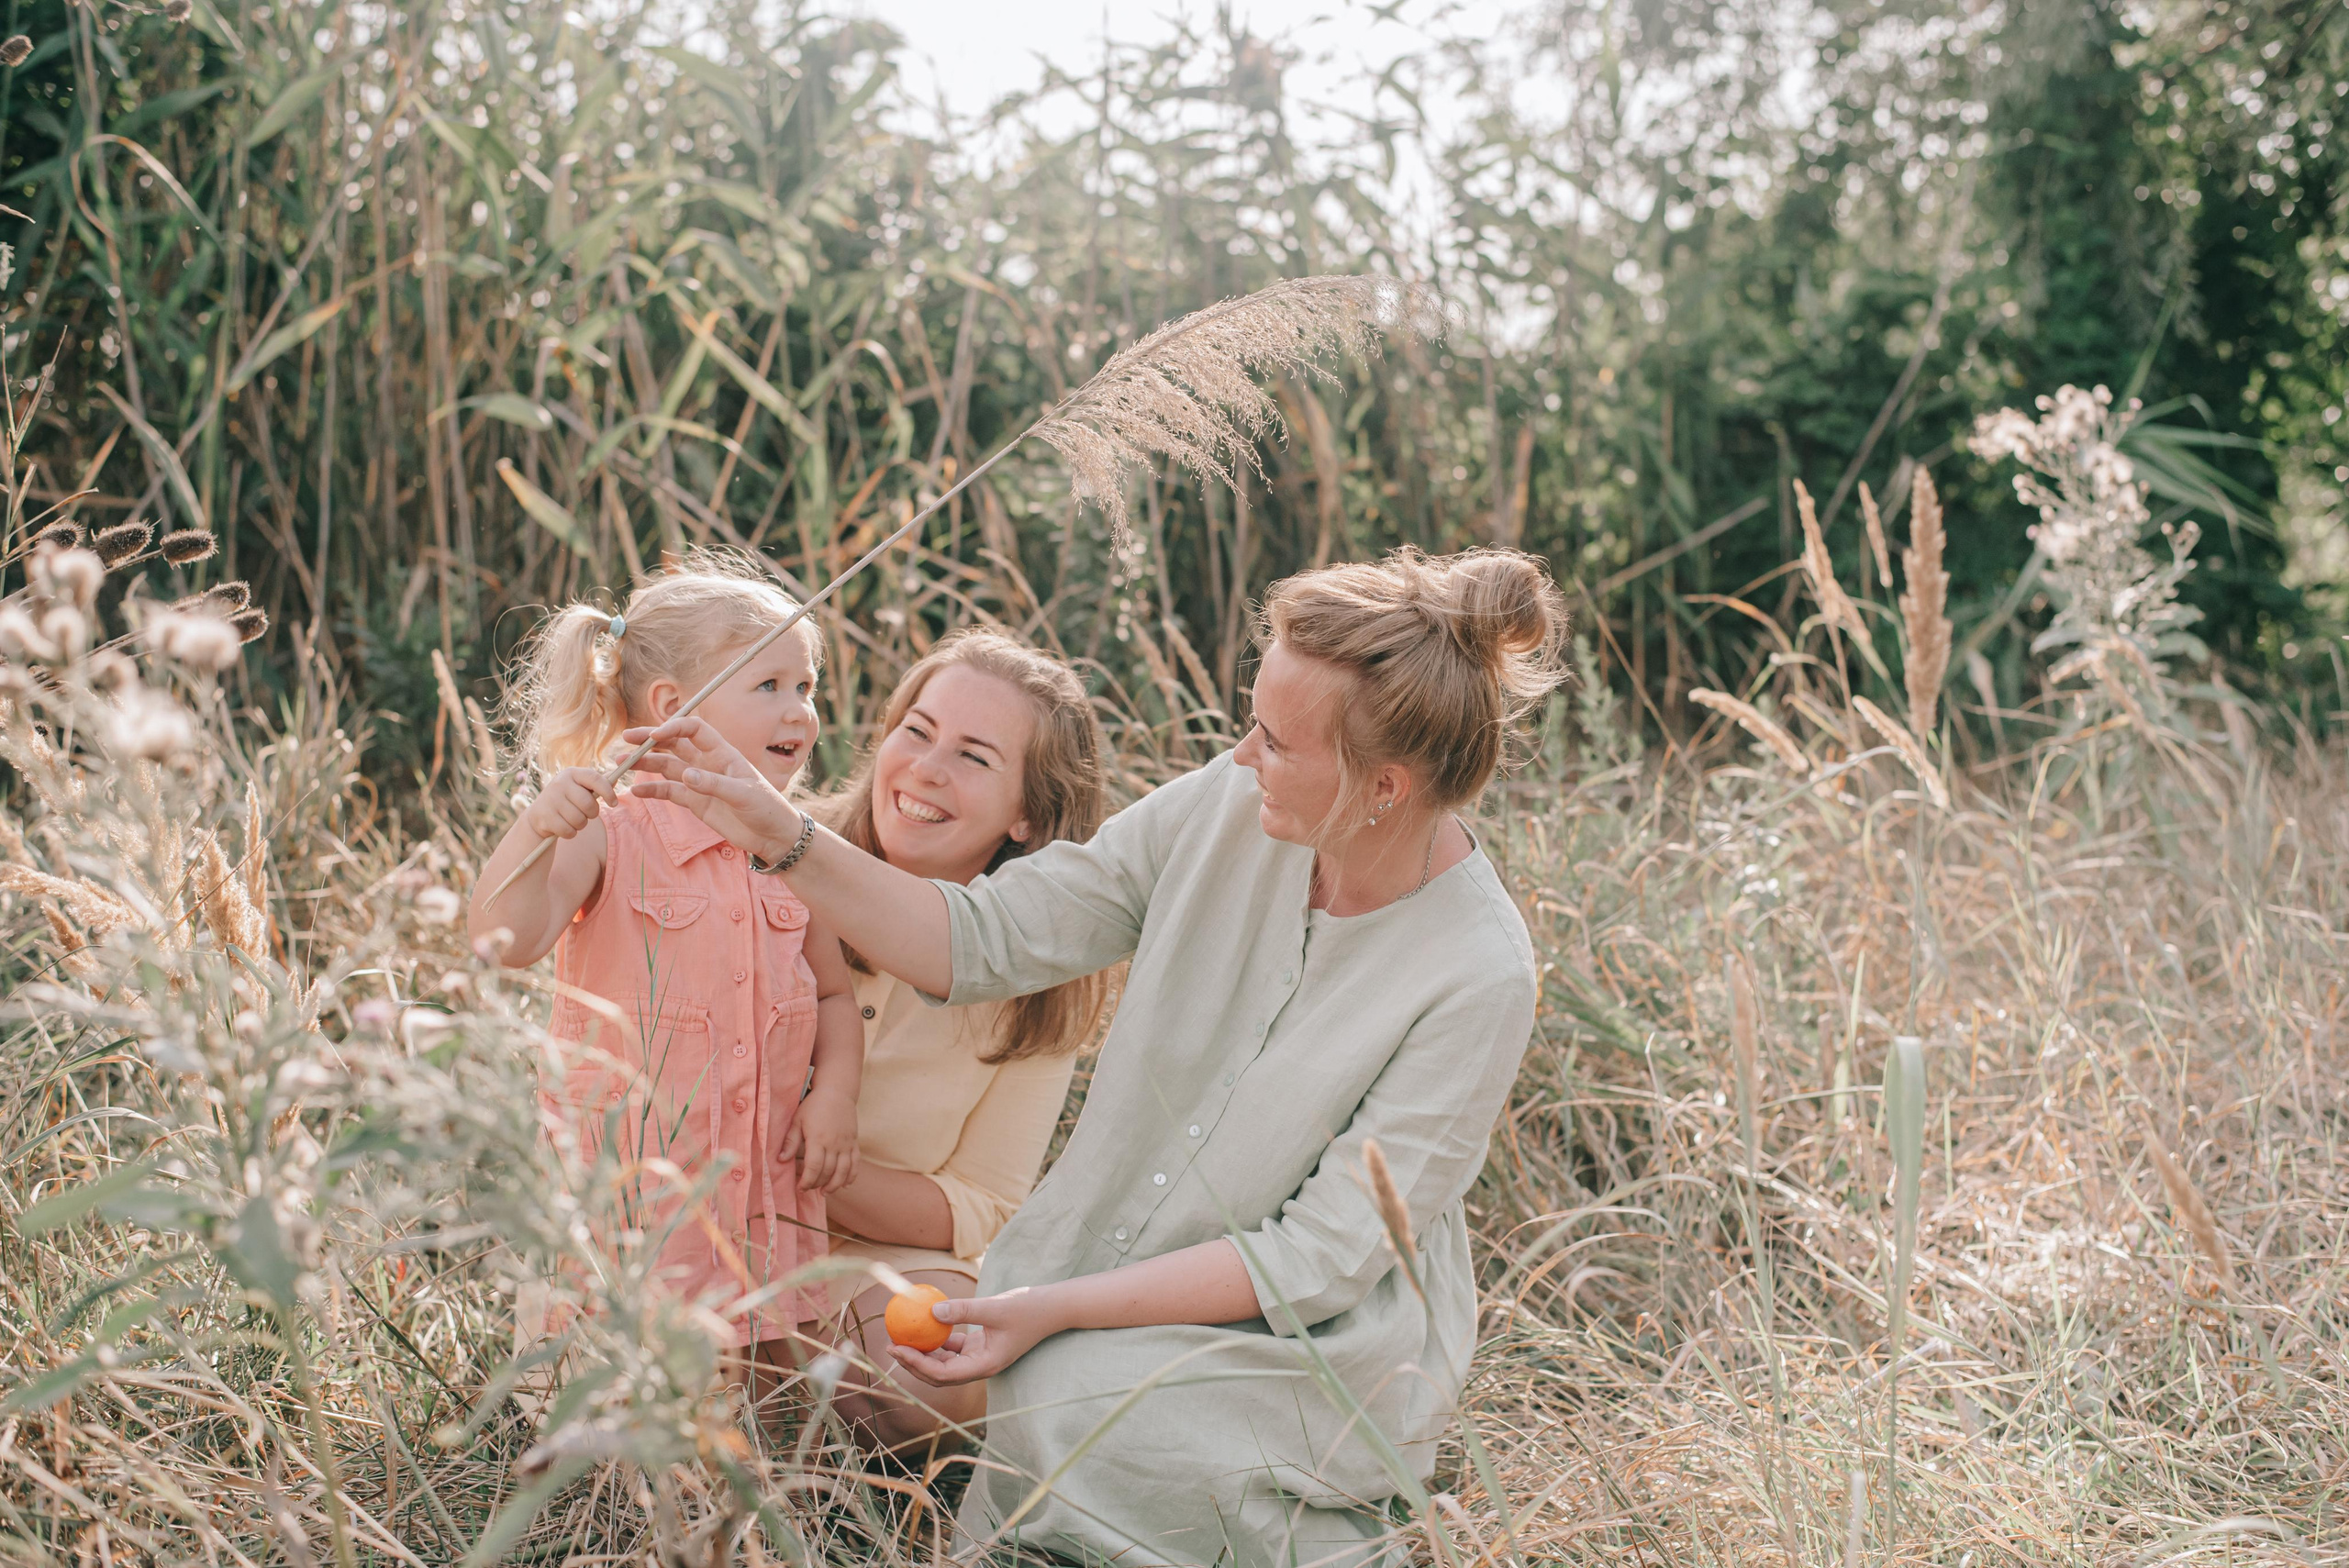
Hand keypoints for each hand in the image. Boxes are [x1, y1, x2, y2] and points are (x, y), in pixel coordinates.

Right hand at [521, 766, 615, 841]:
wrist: (539, 815)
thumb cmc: (567, 800)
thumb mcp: (581, 788)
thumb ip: (598, 783)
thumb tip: (616, 777)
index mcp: (572, 773)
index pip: (595, 778)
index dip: (608, 792)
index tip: (614, 803)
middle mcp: (559, 783)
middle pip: (588, 804)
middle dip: (592, 813)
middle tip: (586, 813)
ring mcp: (550, 799)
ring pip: (579, 820)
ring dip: (580, 824)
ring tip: (573, 819)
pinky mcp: (544, 817)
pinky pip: (568, 831)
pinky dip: (570, 832)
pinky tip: (563, 826)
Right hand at [621, 717, 802, 861]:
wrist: (773, 836)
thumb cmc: (767, 809)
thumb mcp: (744, 795)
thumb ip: (715, 785)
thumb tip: (686, 775)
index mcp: (723, 753)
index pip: (694, 730)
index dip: (674, 727)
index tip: (655, 735)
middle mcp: (708, 763)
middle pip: (674, 744)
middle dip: (650, 740)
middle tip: (626, 739)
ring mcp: (699, 782)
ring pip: (666, 767)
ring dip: (644, 764)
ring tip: (620, 764)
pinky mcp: (695, 802)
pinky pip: (669, 792)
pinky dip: (652, 790)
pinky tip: (635, 791)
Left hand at [782, 1084, 858, 1193]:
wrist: (837, 1091)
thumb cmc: (814, 1105)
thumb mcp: (798, 1120)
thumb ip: (790, 1141)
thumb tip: (781, 1160)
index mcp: (818, 1138)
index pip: (814, 1167)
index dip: (807, 1181)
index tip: (800, 1188)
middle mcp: (834, 1144)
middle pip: (828, 1172)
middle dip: (817, 1184)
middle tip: (808, 1189)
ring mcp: (846, 1144)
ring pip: (844, 1171)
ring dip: (834, 1185)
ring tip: (825, 1192)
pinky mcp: (854, 1142)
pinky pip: (856, 1163)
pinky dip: (851, 1176)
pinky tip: (845, 1185)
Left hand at [887, 1286, 1064, 1385]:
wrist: (1053, 1307)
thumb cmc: (1029, 1308)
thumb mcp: (995, 1307)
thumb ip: (964, 1310)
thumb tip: (932, 1311)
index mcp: (985, 1365)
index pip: (943, 1374)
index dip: (917, 1365)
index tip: (897, 1348)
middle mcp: (980, 1366)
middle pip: (939, 1373)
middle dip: (914, 1363)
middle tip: (891, 1344)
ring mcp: (980, 1356)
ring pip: (944, 1361)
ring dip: (923, 1352)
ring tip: (902, 1336)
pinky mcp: (981, 1344)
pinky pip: (953, 1346)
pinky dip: (938, 1339)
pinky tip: (925, 1324)